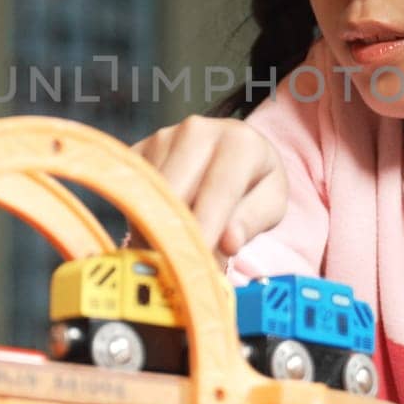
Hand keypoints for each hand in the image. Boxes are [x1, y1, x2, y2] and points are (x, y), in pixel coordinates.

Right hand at [132, 115, 286, 256]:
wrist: (236, 151)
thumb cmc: (254, 181)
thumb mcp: (271, 202)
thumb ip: (252, 221)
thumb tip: (228, 242)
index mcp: (239, 141)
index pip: (219, 189)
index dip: (206, 228)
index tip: (196, 264)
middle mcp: (197, 130)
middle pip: (175, 190)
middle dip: (174, 234)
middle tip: (176, 273)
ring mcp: (164, 136)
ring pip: (148, 192)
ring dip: (154, 230)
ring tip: (169, 256)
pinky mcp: (139, 148)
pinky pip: (131, 190)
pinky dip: (141, 218)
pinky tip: (158, 232)